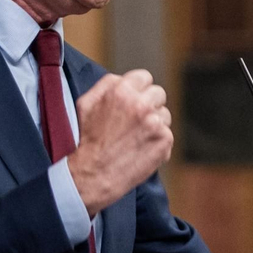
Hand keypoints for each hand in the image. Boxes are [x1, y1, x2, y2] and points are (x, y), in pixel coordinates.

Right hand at [67, 70, 172, 215]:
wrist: (93, 175)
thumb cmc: (86, 140)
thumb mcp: (85, 104)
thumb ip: (106, 85)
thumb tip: (122, 78)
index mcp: (122, 90)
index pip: (144, 77)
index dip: (139, 89)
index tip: (134, 100)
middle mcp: (141, 104)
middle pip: (158, 94)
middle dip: (149, 104)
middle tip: (136, 121)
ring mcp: (155, 122)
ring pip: (165, 115)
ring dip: (154, 123)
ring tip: (136, 138)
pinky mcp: (164, 141)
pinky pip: (167, 135)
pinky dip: (157, 143)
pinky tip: (141, 151)